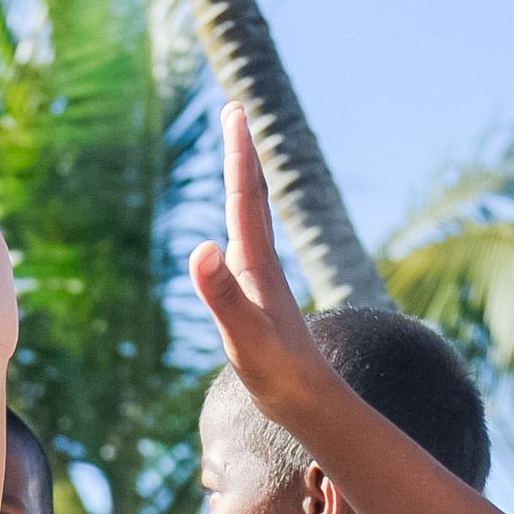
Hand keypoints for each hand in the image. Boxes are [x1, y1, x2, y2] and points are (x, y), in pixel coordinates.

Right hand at [186, 108, 337, 428]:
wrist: (312, 404)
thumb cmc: (277, 373)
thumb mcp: (243, 335)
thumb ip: (221, 294)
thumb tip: (201, 247)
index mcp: (257, 263)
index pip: (246, 196)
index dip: (239, 152)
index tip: (236, 109)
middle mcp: (262, 264)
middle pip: (252, 196)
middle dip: (242, 153)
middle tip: (236, 111)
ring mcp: (262, 281)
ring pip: (253, 219)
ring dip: (244, 184)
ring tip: (238, 158)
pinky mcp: (260, 300)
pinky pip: (248, 246)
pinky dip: (241, 223)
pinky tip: (235, 234)